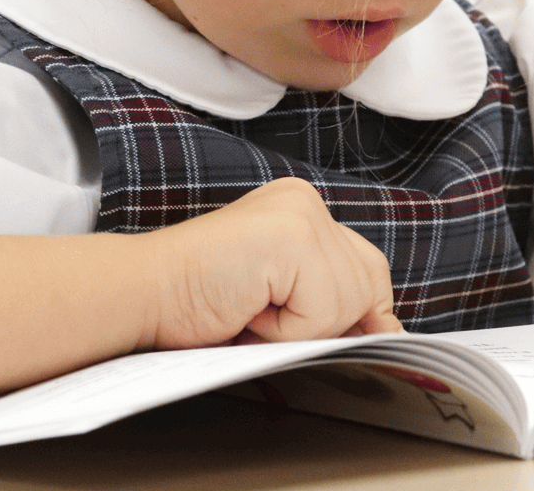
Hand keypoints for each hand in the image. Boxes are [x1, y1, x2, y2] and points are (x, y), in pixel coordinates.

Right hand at [139, 178, 402, 349]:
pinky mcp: (289, 237)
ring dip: (298, 328)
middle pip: (367, 285)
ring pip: (349, 303)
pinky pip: (321, 310)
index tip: (323, 329)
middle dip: (323, 321)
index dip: (357, 311)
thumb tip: (392, 331)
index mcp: (302, 209)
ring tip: (249, 309)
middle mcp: (306, 202)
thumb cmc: (198, 304)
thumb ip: (332, 301)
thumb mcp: (281, 300)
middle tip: (261, 314)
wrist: (142, 296)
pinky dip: (285, 329)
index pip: (367, 268)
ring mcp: (299, 214)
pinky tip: (246, 308)